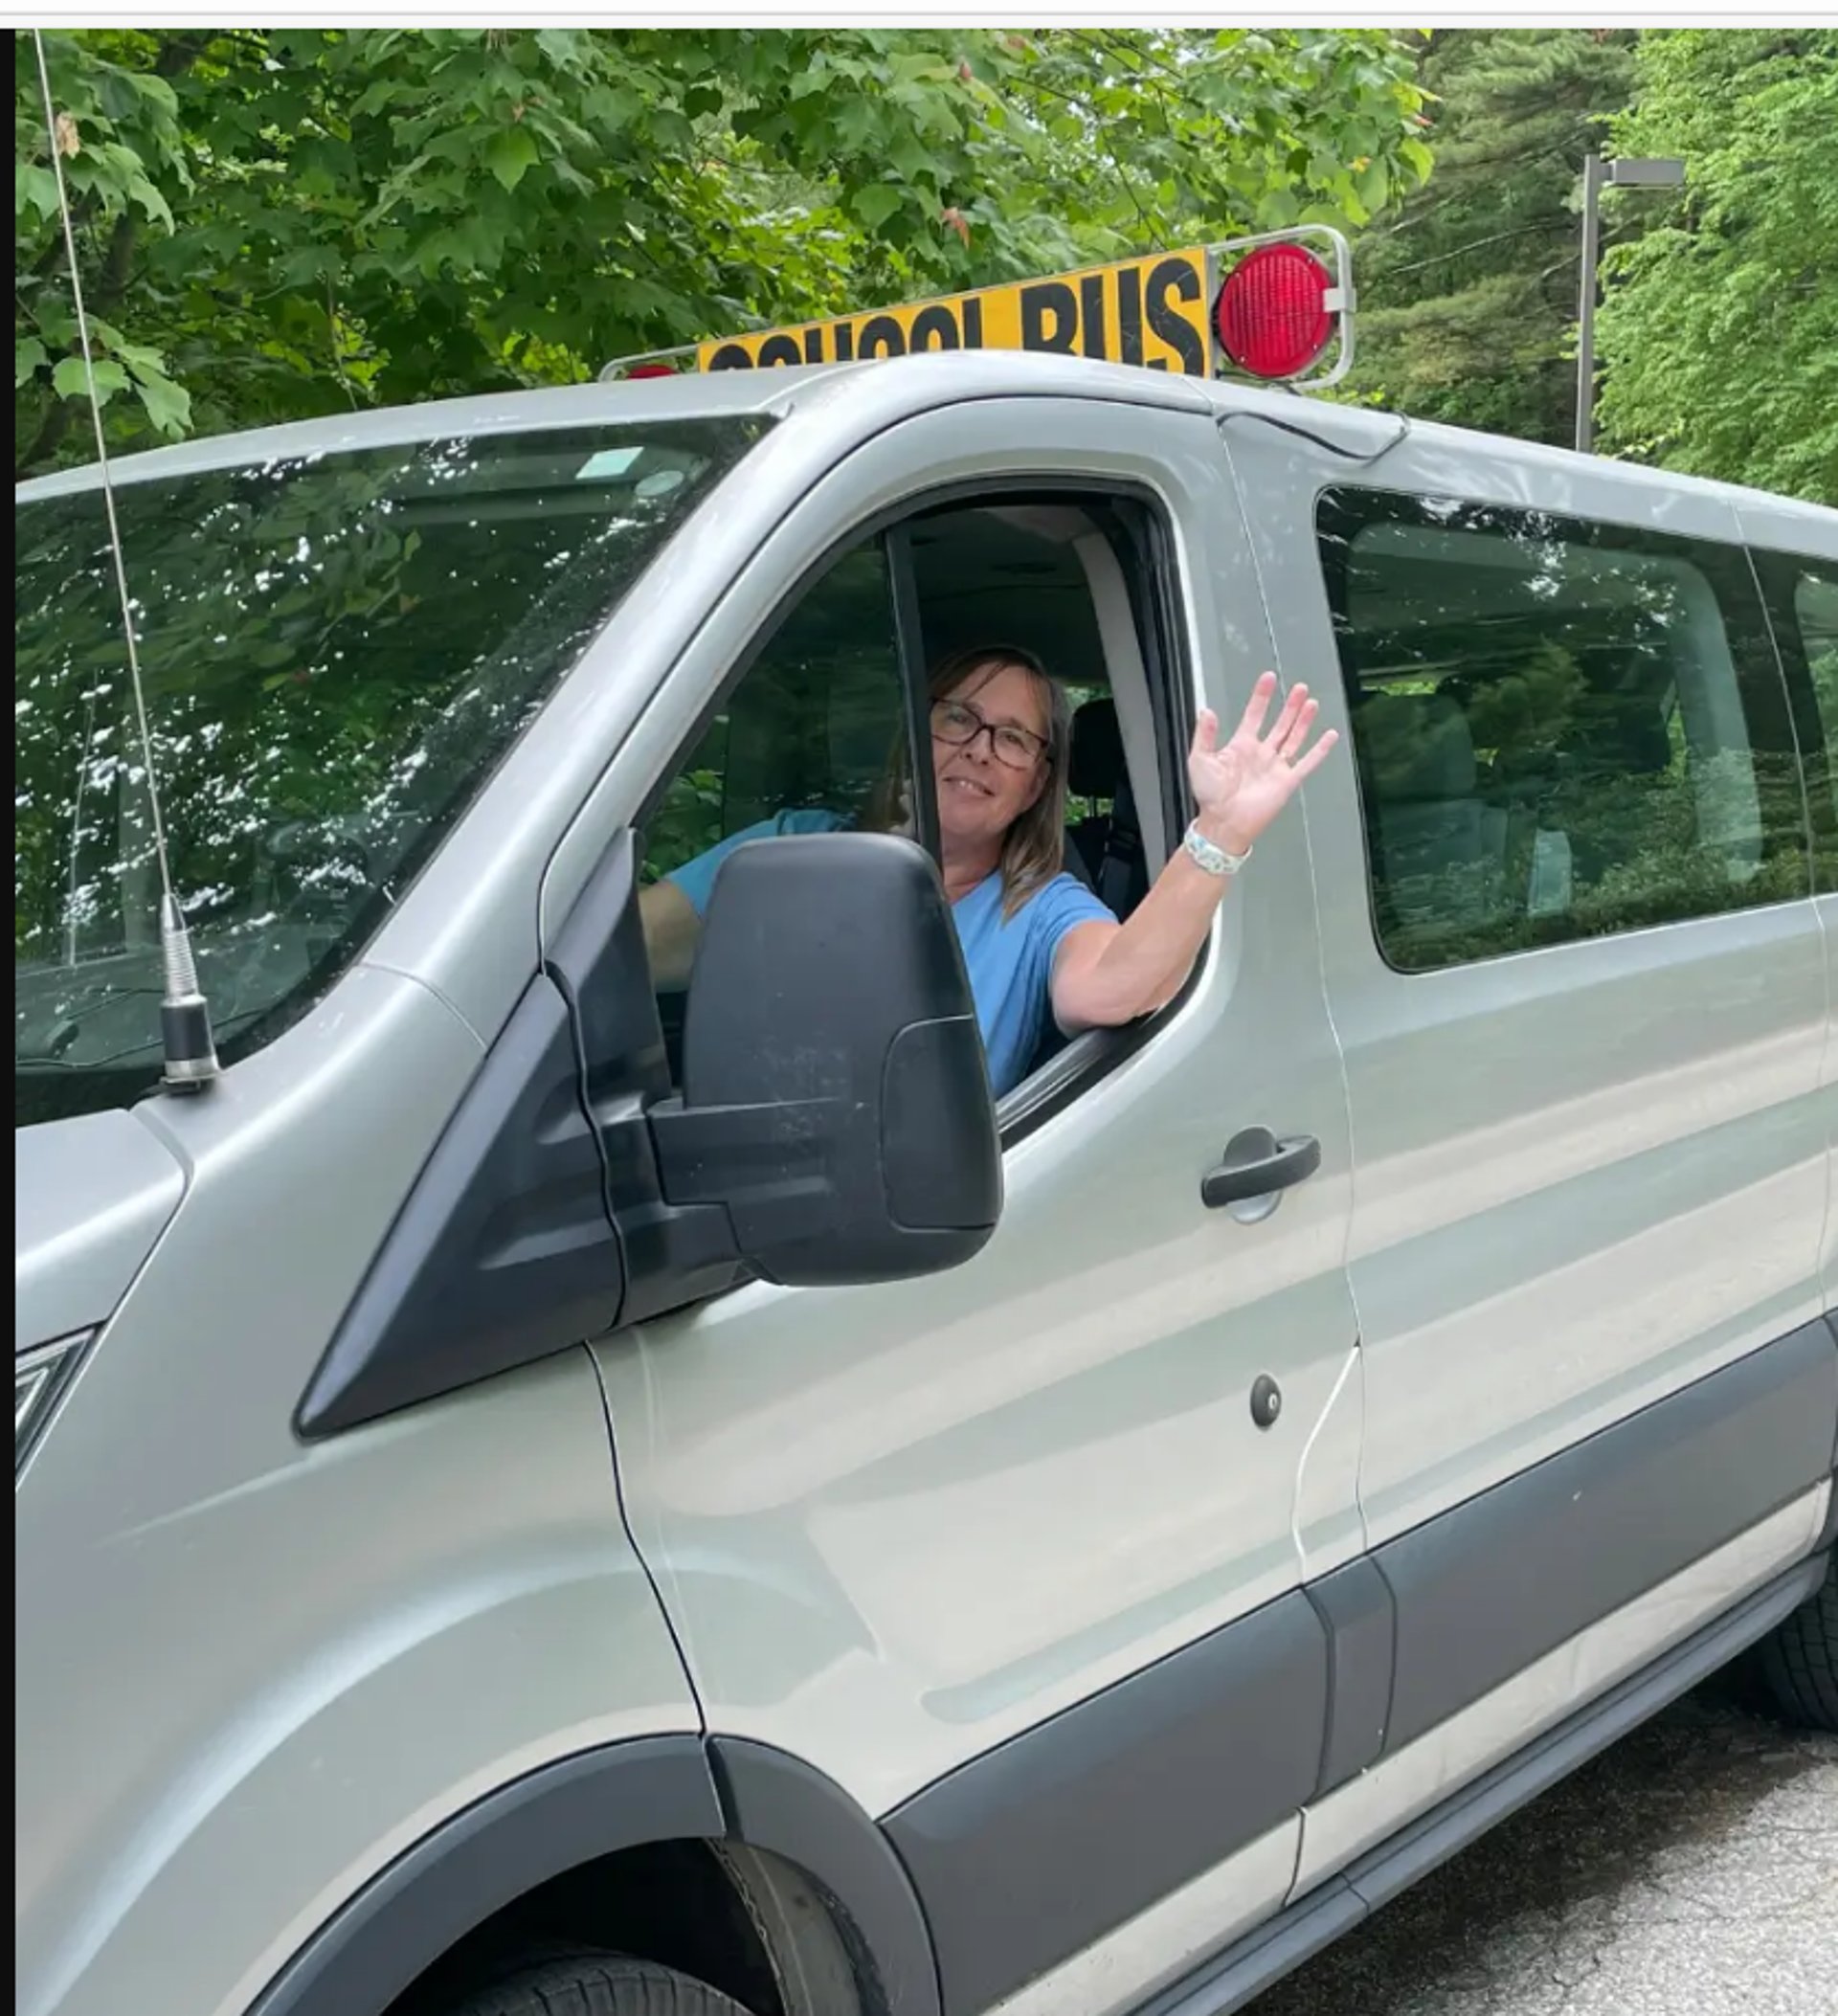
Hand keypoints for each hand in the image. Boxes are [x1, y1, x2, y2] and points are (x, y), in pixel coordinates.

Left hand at [1188, 671, 1339, 855]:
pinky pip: (1307, 762)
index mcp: (1241, 746)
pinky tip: (1330, 736)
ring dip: (1303, 721)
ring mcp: (1275, 766)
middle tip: (1299, 687)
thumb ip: (1204, 735)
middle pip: (1280, 723)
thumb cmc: (1208, 795)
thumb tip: (1206, 710)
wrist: (1223, 822)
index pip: (1254, 715)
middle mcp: (1261, 754)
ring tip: (1311, 703)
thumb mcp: (1199, 759)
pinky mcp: (1287, 781)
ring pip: (1294, 738)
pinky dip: (1320, 750)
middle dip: (1290, 705)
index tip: (1268, 679)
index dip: (1262, 696)